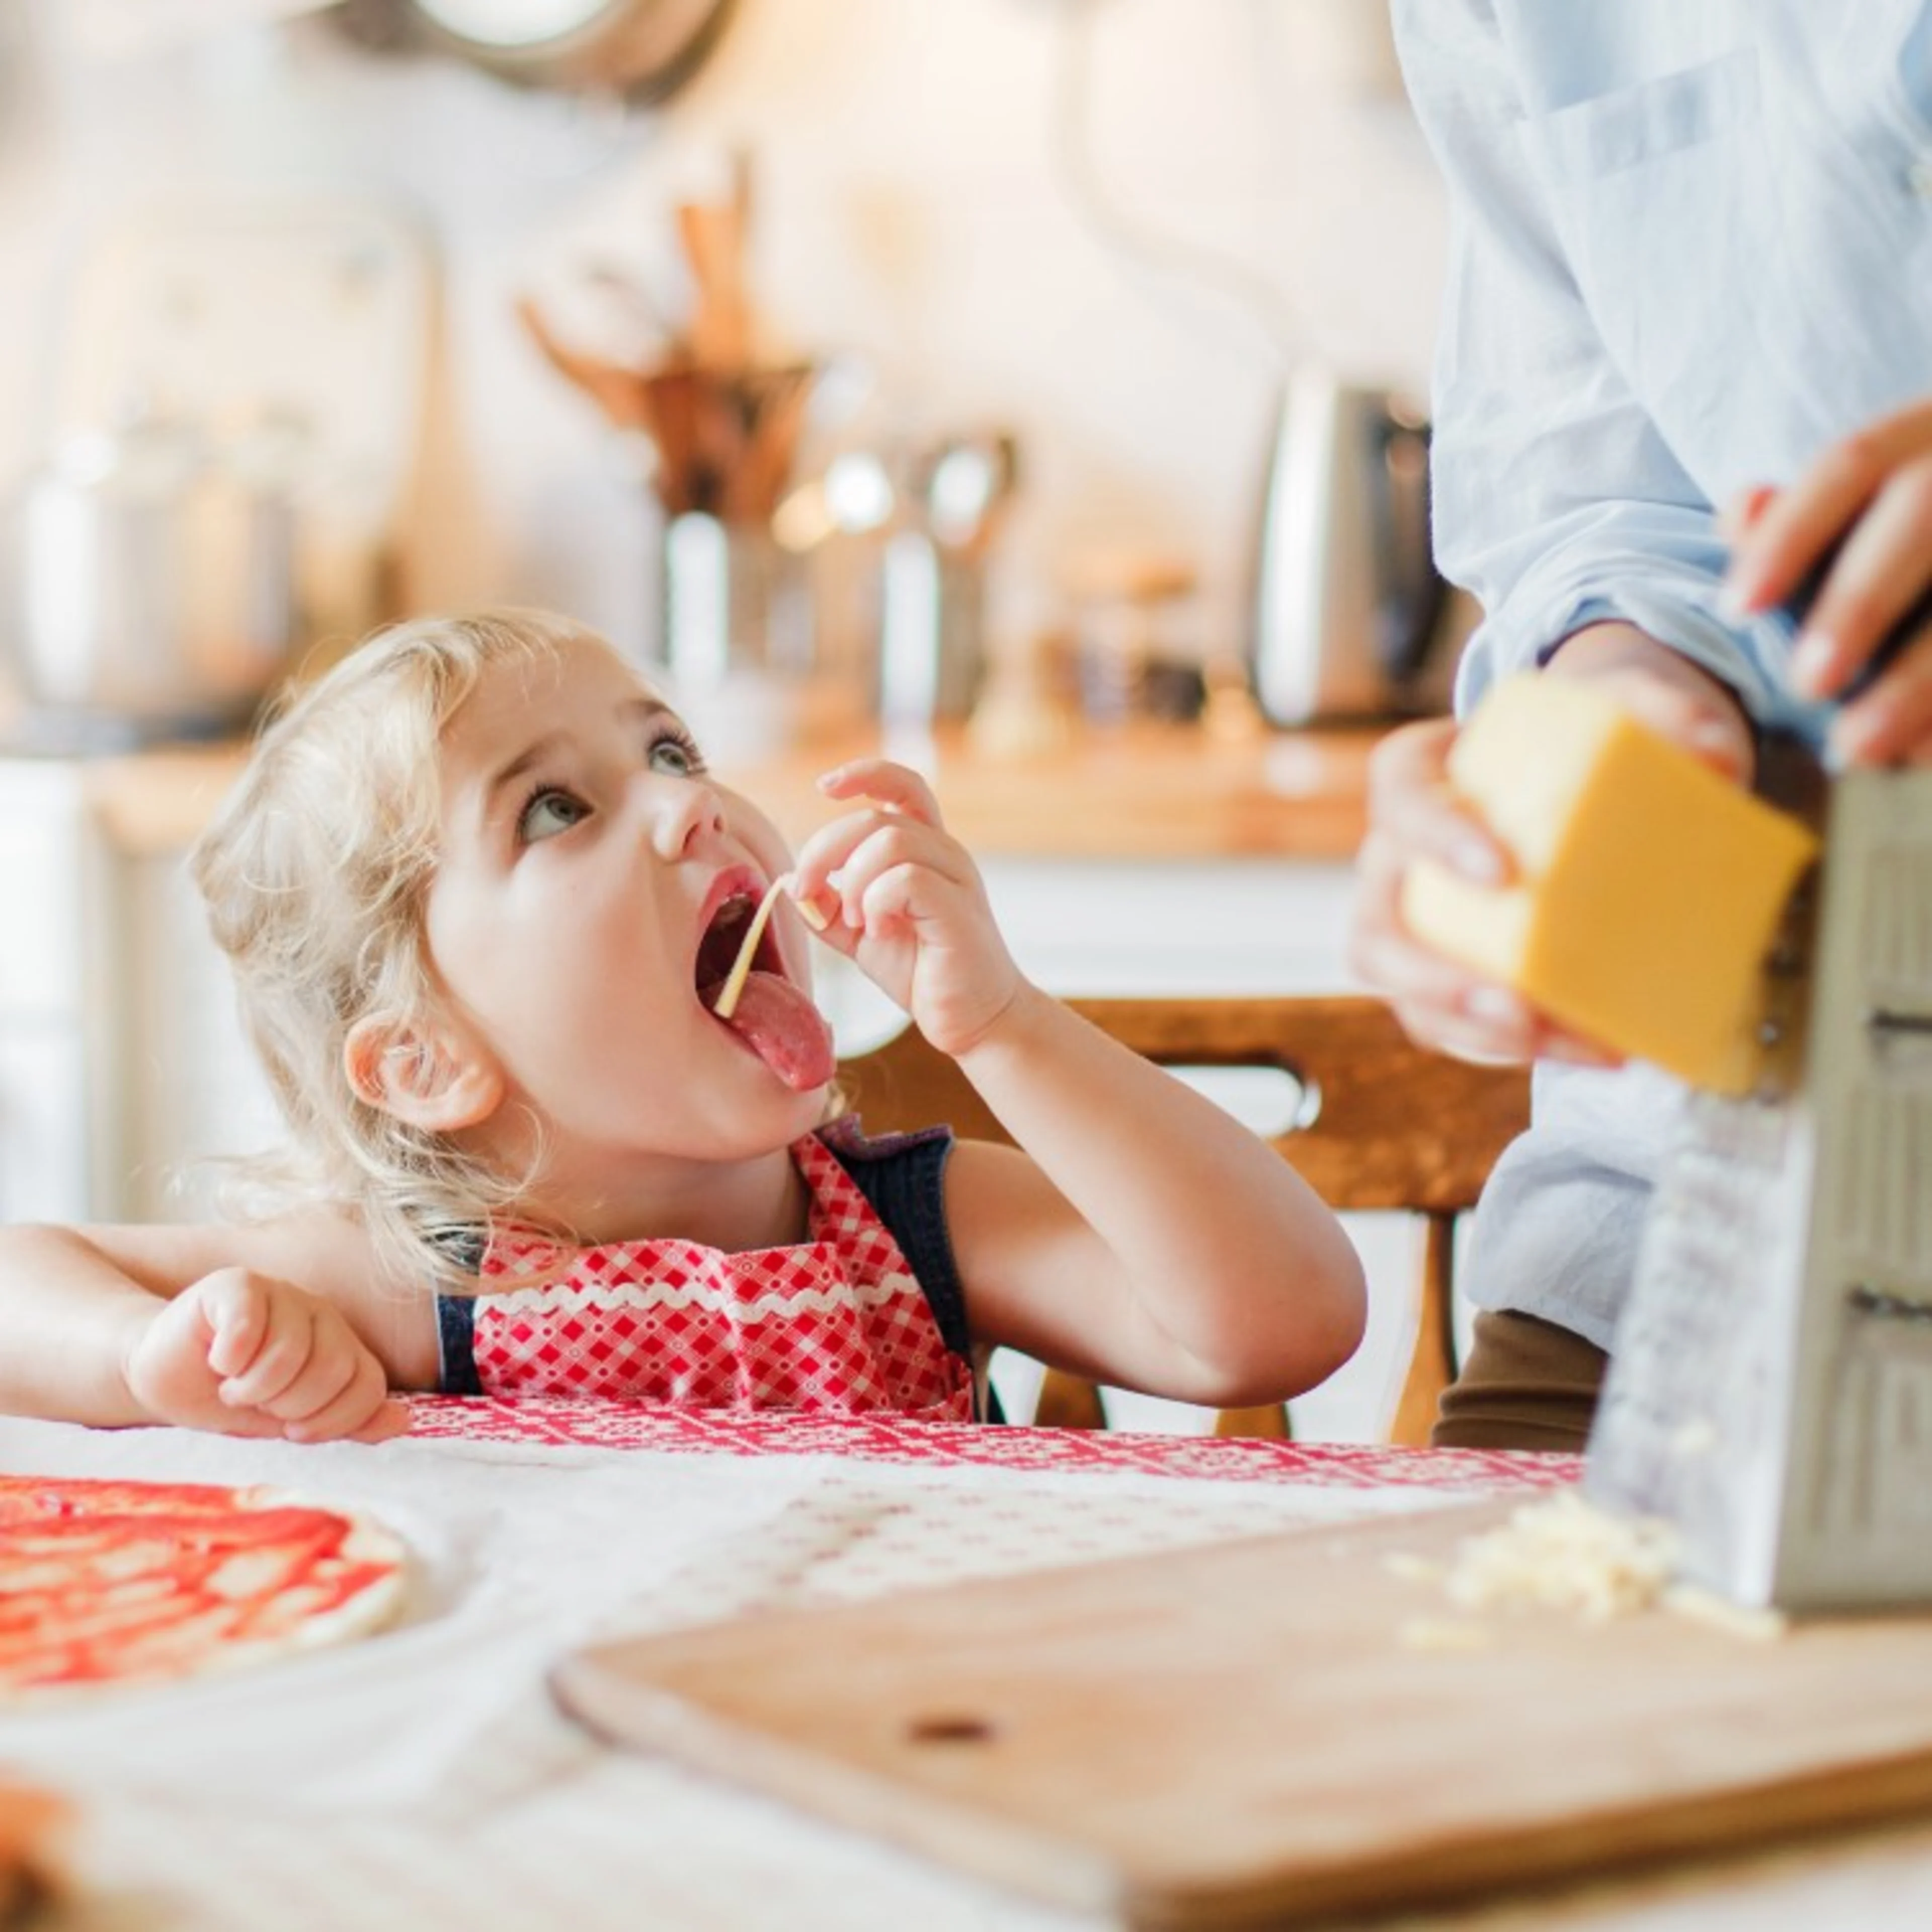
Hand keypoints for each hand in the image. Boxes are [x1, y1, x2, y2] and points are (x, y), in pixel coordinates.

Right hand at [123, 1270, 407, 1444]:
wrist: (164, 1376)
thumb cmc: (230, 1397)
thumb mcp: (290, 1421)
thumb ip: (346, 1420)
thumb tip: (402, 1421)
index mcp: (341, 1345)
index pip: (369, 1385)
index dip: (331, 1420)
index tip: (293, 1429)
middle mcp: (319, 1313)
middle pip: (335, 1367)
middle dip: (289, 1404)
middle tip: (257, 1402)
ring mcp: (281, 1293)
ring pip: (293, 1350)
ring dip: (253, 1386)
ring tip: (232, 1386)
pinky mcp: (236, 1284)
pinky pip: (249, 1325)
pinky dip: (229, 1358)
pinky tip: (217, 1360)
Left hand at [789, 759, 1021, 1057]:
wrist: (974, 1019)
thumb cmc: (923, 972)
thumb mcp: (861, 935)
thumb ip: (829, 908)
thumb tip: (793, 882)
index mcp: (926, 849)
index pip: (903, 785)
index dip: (864, 773)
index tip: (825, 787)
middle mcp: (945, 853)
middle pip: (874, 816)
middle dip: (824, 850)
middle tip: (805, 892)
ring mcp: (956, 878)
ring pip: (890, 840)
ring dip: (854, 882)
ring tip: (858, 922)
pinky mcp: (958, 909)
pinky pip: (905, 878)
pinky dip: (876, 903)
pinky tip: (880, 932)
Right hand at [1348, 627, 1752, 1066]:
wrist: (1580, 773)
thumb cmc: (1584, 737)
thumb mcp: (1626, 705)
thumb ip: (1667, 714)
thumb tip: (1718, 758)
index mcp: (1418, 775)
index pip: (1400, 799)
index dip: (1435, 839)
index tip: (1501, 872)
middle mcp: (1394, 856)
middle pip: (1377, 925)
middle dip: (1433, 977)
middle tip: (1512, 1004)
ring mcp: (1407, 921)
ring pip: (1403, 990)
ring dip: (1470, 1028)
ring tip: (1553, 1042)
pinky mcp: (1439, 971)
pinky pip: (1446, 1022)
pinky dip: (1507, 1046)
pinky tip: (1583, 1047)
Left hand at [1721, 396, 1931, 764]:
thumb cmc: (1916, 533)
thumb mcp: (1873, 503)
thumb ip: (1802, 515)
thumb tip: (1741, 511)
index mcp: (1930, 426)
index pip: (1851, 464)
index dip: (1788, 536)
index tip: (1734, 609)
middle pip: (1921, 511)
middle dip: (1858, 601)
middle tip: (1805, 685)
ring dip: (1917, 679)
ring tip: (1858, 748)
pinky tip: (1922, 755)